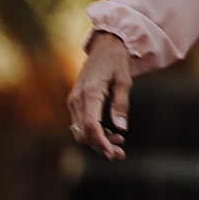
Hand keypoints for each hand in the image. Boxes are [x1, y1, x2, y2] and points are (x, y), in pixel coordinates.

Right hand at [68, 31, 133, 159]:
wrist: (105, 45)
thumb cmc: (117, 61)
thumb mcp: (125, 81)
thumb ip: (121, 105)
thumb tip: (121, 129)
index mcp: (90, 93)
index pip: (91, 125)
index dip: (101, 142)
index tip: (113, 153)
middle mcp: (77, 99)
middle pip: (84, 132)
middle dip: (100, 146)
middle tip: (121, 154)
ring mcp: (74, 101)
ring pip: (80, 130)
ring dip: (97, 140)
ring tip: (119, 143)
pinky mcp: (76, 102)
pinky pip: (81, 123)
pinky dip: (94, 132)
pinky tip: (110, 133)